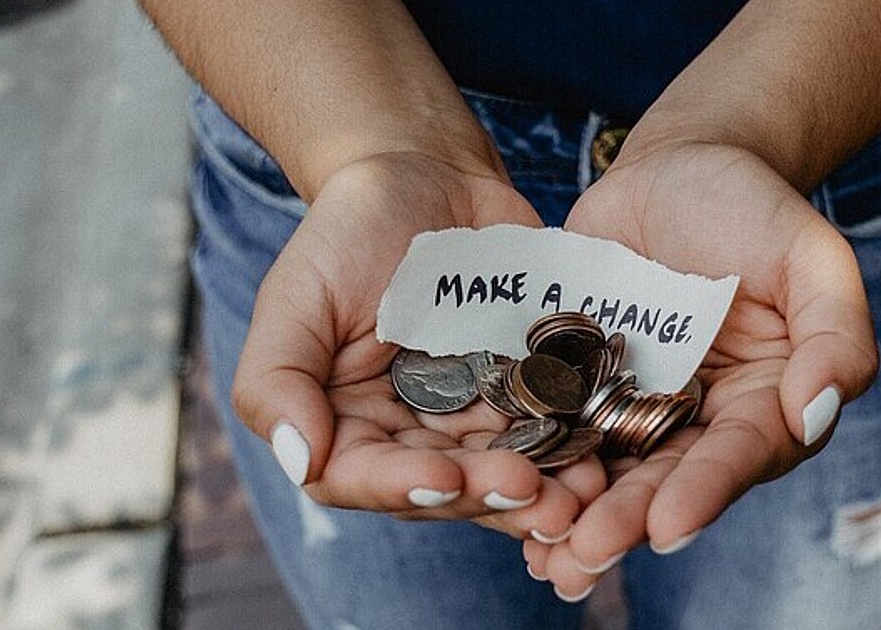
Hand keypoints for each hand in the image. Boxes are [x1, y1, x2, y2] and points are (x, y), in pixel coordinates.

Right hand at [231, 152, 606, 539]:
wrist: (427, 175)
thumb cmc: (348, 231)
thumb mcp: (296, 295)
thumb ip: (276, 380)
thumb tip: (300, 460)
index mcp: (346, 424)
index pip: (363, 477)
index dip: (403, 487)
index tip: (446, 478)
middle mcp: (410, 436)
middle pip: (446, 488)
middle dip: (490, 496)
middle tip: (536, 494)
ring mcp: (473, 418)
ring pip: (505, 472)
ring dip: (545, 492)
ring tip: (582, 494)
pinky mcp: (527, 392)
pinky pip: (553, 431)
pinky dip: (576, 449)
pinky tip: (604, 458)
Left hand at [525, 143, 878, 597]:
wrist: (678, 166)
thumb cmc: (755, 207)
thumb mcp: (812, 255)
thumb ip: (835, 333)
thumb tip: (817, 412)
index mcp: (764, 403)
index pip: (739, 455)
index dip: (705, 491)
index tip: (668, 526)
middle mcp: (699, 420)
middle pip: (665, 479)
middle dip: (626, 520)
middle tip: (585, 553)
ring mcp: (634, 404)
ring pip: (606, 470)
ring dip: (574, 514)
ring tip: (542, 555)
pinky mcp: (578, 383)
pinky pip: (554, 427)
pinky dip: (532, 463)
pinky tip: (500, 498)